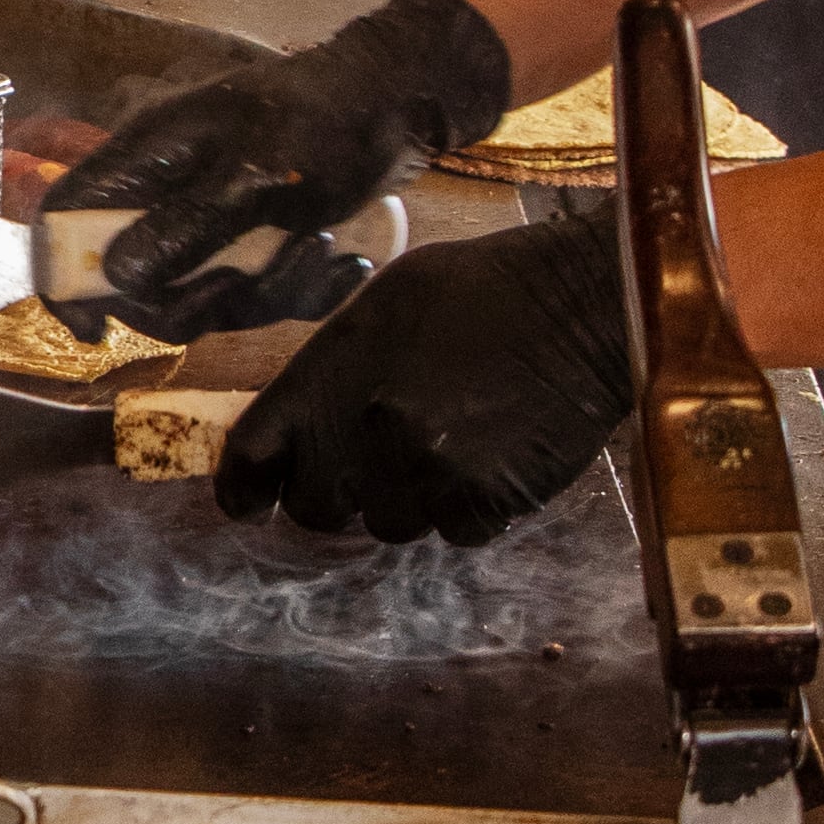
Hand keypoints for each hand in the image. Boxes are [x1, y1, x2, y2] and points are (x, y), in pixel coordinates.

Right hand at [55, 0, 518, 334]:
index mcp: (143, 158)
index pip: (61, 217)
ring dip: (265, 294)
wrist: (398, 102)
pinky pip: (253, 296)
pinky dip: (300, 291)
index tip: (97, 327)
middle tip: (246, 281)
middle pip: (132, 279)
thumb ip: (182, 228)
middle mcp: (163, 192)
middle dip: (195, 299)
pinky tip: (344, 264)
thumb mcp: (253, 177)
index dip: (61, 276)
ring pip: (200, 296)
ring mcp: (206, 219)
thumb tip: (118, 277)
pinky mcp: (251, 241)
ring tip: (321, 250)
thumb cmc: (323, 122)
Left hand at [215, 206, 630, 544]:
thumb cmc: (480, 292)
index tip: (247, 503)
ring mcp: (426, 471)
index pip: (252, 456)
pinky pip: (454, 531)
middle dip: (338, 493)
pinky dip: (467, 507)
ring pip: (390, 524)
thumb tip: (298, 426)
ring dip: (408, 497)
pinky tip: (490, 456)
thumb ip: (330, 372)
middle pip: (318, 509)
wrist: (579, 304)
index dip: (244, 488)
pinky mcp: (484, 500)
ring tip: (449, 441)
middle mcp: (367, 432)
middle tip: (377, 459)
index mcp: (328, 375)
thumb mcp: (382, 308)